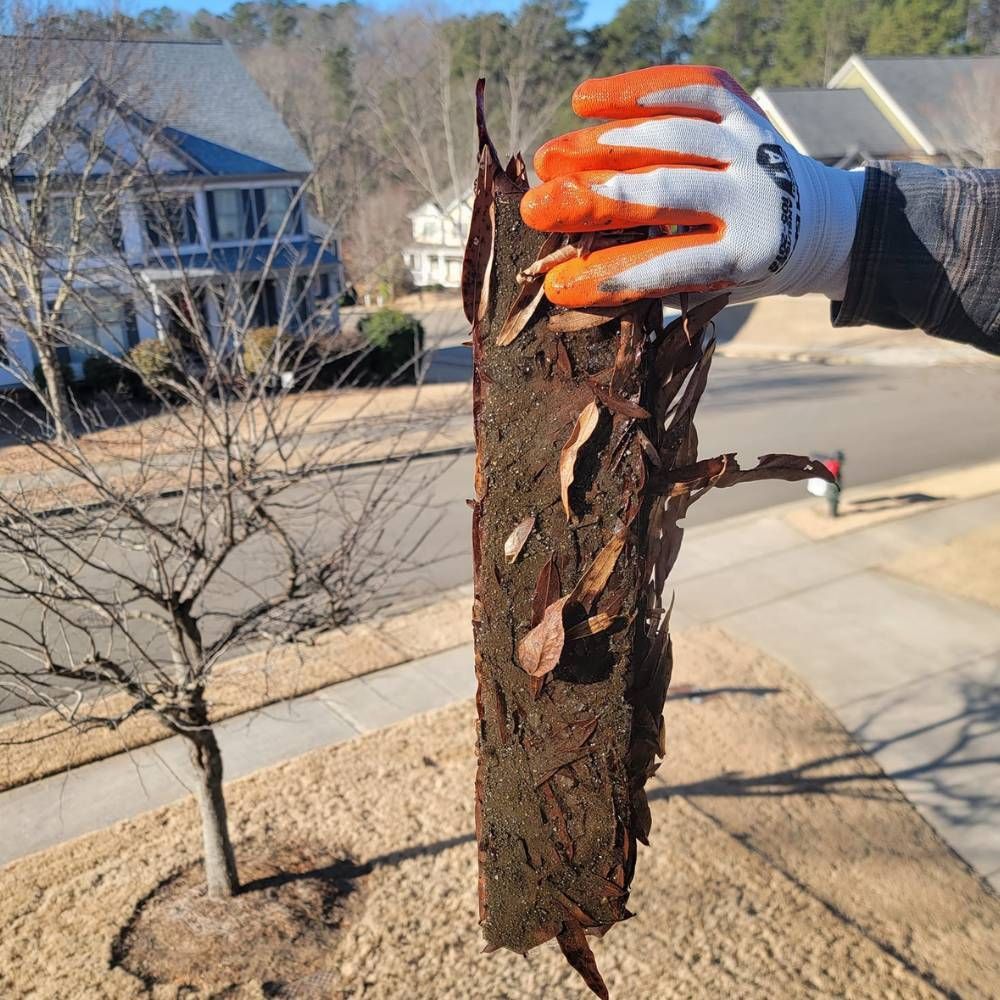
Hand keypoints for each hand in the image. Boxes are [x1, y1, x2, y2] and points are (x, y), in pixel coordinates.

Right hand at [520, 66, 863, 308]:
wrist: (817, 223)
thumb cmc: (747, 268)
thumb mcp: (716, 287)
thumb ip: (660, 277)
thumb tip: (573, 269)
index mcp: (747, 254)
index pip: (667, 265)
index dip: (609, 275)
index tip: (557, 285)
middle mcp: (752, 195)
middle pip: (662, 191)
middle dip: (592, 199)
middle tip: (536, 208)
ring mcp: (749, 144)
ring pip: (667, 136)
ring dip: (599, 146)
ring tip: (550, 161)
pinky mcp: (743, 108)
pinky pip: (687, 87)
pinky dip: (635, 89)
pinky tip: (583, 99)